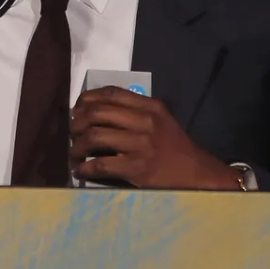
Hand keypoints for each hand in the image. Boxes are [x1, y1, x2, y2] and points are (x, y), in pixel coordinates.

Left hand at [69, 88, 244, 189]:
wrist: (197, 175)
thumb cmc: (175, 148)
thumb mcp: (160, 120)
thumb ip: (135, 111)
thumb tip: (96, 111)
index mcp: (150, 107)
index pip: (111, 93)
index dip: (87, 99)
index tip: (77, 108)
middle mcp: (145, 122)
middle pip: (97, 113)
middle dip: (77, 122)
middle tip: (72, 132)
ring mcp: (140, 145)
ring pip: (94, 136)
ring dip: (77, 146)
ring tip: (74, 153)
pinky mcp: (136, 168)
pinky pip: (100, 164)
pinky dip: (84, 167)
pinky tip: (80, 170)